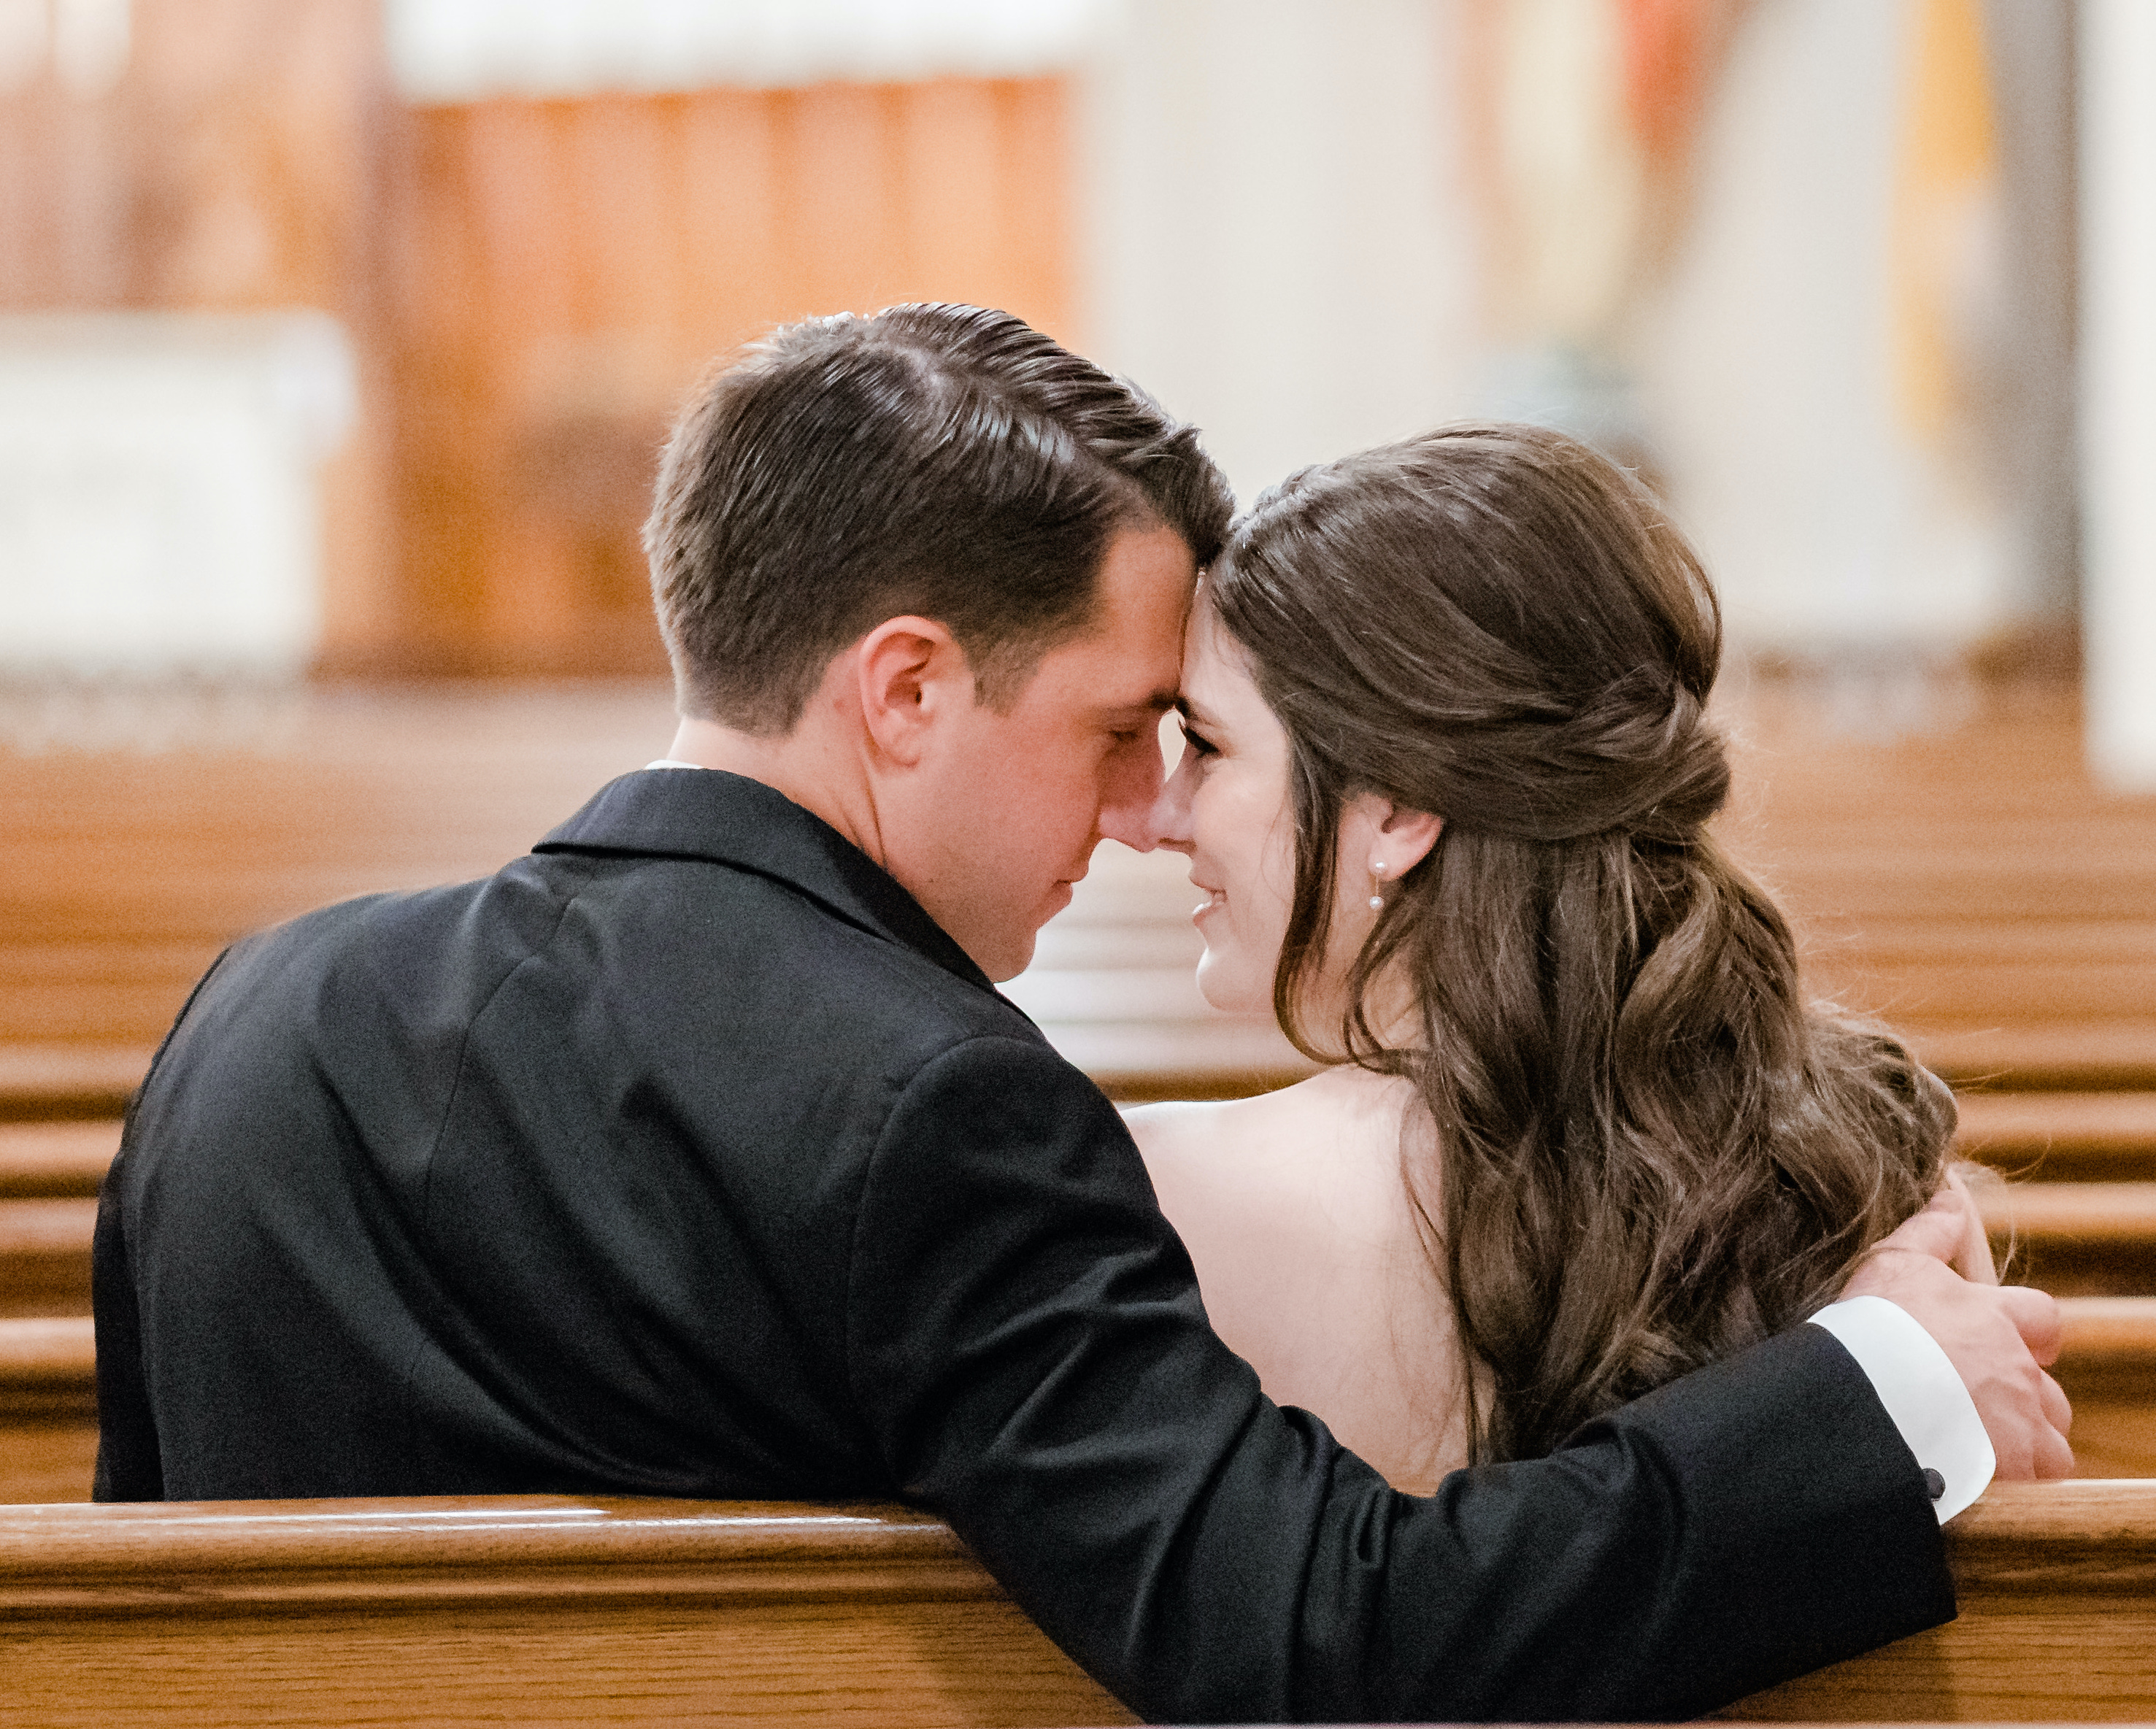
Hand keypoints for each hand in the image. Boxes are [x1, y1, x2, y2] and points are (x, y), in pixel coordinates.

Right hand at [1842, 1183, 2073, 1480]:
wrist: (1871, 1390)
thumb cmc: (1878, 1323)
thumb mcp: (1894, 1262)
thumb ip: (1930, 1230)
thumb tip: (1950, 1194)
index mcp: (1993, 1314)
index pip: (2042, 1318)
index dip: (2033, 1335)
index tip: (2014, 1344)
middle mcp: (2017, 1361)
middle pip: (2048, 1383)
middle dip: (2026, 1394)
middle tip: (1982, 1403)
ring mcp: (2025, 1410)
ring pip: (2053, 1426)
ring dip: (2028, 1433)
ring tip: (1982, 1441)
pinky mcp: (2024, 1456)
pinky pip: (2048, 1466)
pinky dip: (2029, 1469)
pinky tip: (1990, 1468)